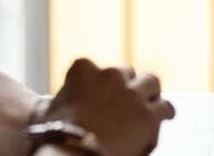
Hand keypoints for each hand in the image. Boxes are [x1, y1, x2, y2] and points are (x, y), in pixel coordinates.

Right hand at [39, 60, 174, 155]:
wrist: (72, 154)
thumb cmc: (56, 138)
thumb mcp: (49, 109)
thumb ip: (60, 97)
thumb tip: (48, 102)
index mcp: (83, 70)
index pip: (89, 67)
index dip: (94, 81)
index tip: (94, 92)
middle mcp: (110, 75)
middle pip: (124, 72)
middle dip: (125, 84)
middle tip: (125, 98)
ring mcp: (132, 94)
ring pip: (150, 82)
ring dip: (149, 92)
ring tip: (150, 101)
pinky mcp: (149, 115)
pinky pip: (165, 107)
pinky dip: (164, 112)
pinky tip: (165, 116)